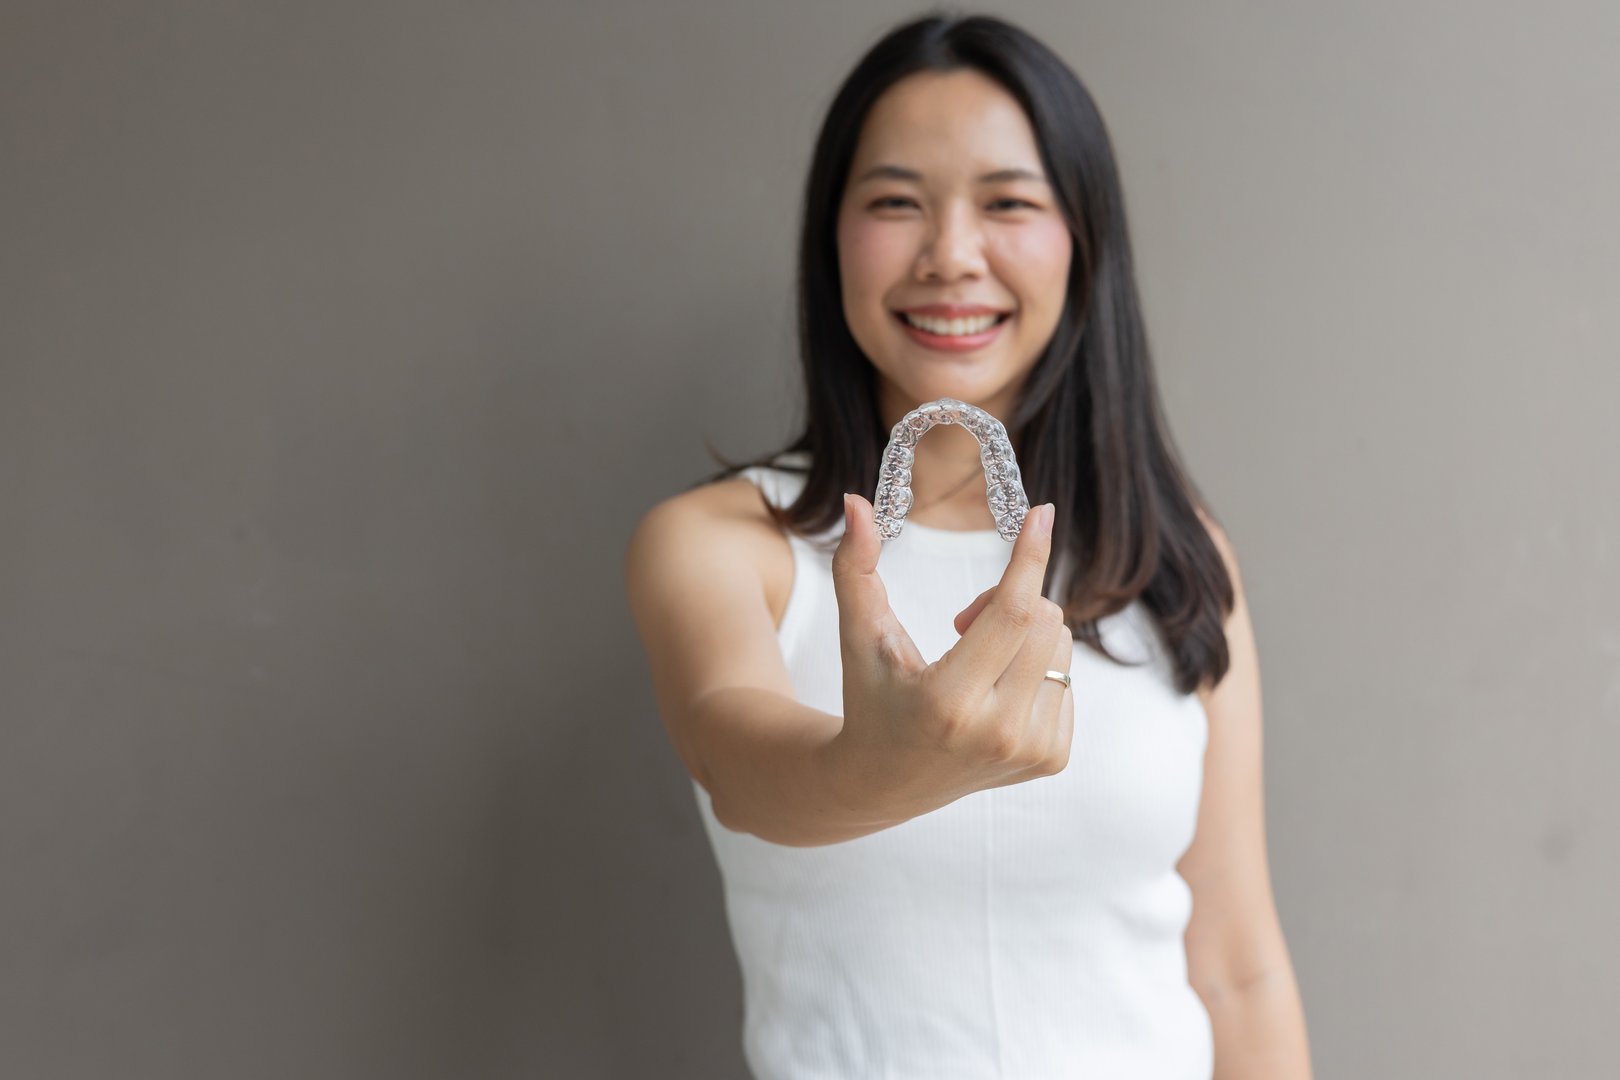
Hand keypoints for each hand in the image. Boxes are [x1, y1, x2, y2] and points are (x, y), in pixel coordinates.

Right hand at [828, 495, 1074, 821]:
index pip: (1014, 614)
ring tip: (979, 660)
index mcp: (948, 701)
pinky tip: (996, 692)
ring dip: (1026, 633)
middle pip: (1046, 620)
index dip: (1029, 558)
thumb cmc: (870, 696)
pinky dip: (1036, 667)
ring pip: (1062, 645)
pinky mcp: (1050, 759)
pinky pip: (1067, 676)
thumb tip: (855, 501)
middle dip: (1013, 597)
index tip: (1041, 515)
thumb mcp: (859, 634)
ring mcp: (1029, 751)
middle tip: (963, 621)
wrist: (885, 782)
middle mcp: (997, 733)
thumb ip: (855, 567)